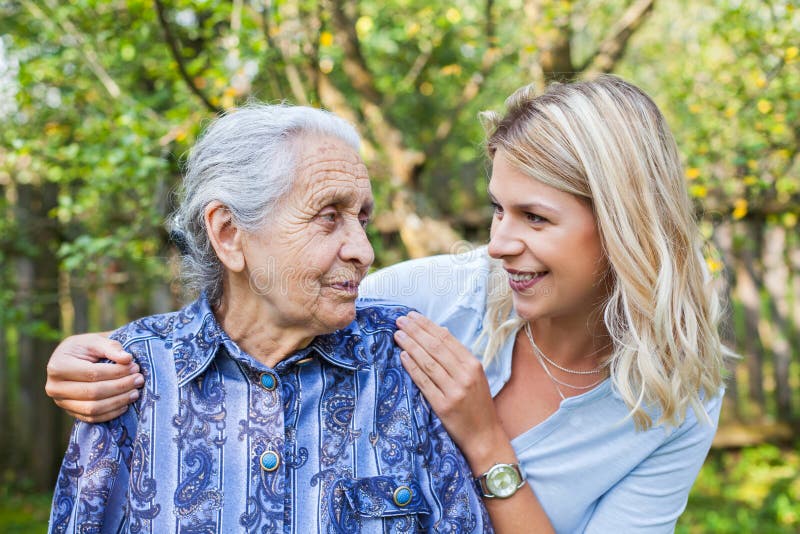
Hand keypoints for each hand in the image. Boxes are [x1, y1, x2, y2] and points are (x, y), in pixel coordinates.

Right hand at [45, 333, 143, 422]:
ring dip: (118, 401)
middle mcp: (55, 387)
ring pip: (93, 408)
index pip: (92, 373)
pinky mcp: (70, 412)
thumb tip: (127, 359)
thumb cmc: (85, 348)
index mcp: (58, 366)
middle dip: (120, 387)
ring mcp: (61, 402)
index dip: (116, 372)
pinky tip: (126, 404)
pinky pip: (92, 418)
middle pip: (93, 393)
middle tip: (139, 380)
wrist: (73, 359)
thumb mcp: (95, 340)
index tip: (135, 367)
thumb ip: (111, 347)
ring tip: (136, 392)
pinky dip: (111, 413)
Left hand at [394, 312, 507, 466]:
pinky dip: (412, 367)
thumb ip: (457, 356)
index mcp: (473, 365)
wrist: (485, 436)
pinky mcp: (443, 406)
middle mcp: (465, 375)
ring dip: (410, 346)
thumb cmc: (478, 404)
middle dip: (416, 331)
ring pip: (428, 362)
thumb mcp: (475, 376)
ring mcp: (454, 391)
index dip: (427, 326)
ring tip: (398, 334)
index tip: (413, 316)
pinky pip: (424, 382)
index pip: (446, 339)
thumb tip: (439, 331)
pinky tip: (402, 356)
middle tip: (400, 320)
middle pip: (435, 347)